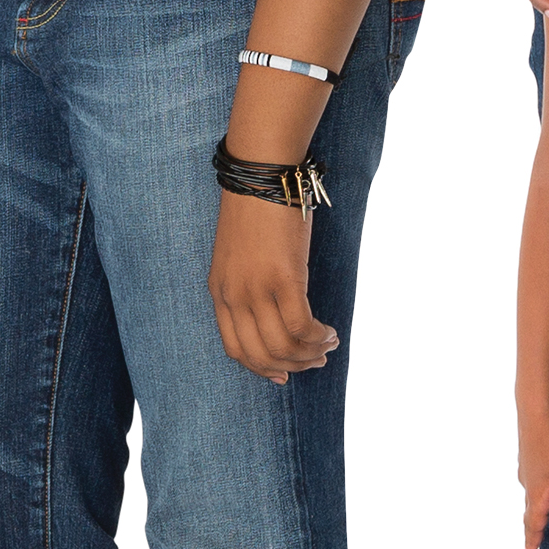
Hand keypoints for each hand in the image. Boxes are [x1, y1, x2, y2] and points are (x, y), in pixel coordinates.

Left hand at [209, 190, 336, 381]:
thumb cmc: (256, 209)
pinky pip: (300, 327)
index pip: (235, 349)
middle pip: (260, 355)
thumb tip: (275, 312)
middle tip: (316, 361)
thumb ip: (250, 285)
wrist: (261, 174)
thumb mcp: (242, 255)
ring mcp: (256, 288)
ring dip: (310, 354)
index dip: (262, 368)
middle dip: (292, 367)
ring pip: (282, 346)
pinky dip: (318, 337)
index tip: (284, 374)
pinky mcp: (283, 278)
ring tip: (328, 345)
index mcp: (219, 291)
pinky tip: (329, 333)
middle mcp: (233, 295)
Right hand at [516, 400, 548, 548]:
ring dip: (537, 502)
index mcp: (538, 494)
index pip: (533, 523)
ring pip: (532, 490)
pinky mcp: (530, 451)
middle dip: (534, 522)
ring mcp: (528, 465)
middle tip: (535, 535)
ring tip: (544, 508)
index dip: (532, 538)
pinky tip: (547, 476)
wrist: (539, 409)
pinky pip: (534, 475)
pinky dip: (540, 484)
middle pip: (531, 508)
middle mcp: (529, 482)